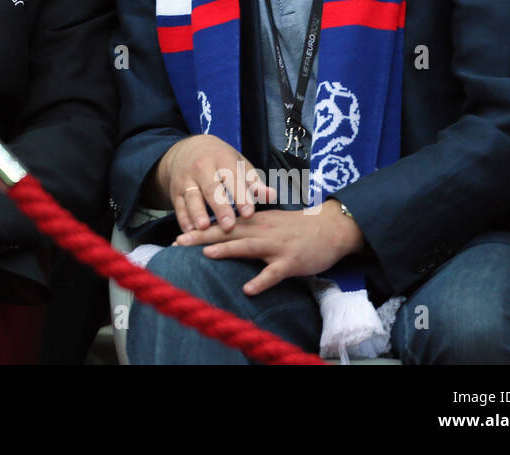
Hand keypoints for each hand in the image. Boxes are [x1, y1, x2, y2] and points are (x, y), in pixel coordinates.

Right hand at [154, 134, 275, 234]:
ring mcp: (186, 179)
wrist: (187, 149)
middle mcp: (202, 168)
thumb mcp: (238, 164)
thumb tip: (271, 195)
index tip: (249, 213)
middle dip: (219, 207)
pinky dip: (183, 219)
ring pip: (192, 197)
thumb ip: (254, 182)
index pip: (233, 178)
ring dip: (197, 213)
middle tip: (228, 225)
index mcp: (221, 159)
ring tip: (203, 227)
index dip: (241, 196)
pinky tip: (189, 231)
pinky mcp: (175, 191)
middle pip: (211, 188)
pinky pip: (178, 206)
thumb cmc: (221, 161)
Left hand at [176, 201, 363, 294]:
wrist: (332, 228)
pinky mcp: (291, 262)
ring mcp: (277, 246)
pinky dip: (261, 281)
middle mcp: (263, 230)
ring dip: (227, 250)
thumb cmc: (298, 227)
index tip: (177, 234)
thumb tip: (222, 233)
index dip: (201, 229)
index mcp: (255, 221)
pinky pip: (274, 273)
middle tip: (178, 242)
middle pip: (229, 231)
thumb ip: (248, 226)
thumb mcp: (270, 221)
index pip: (224, 223)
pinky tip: (248, 289)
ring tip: (206, 255)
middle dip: (202, 236)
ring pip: (248, 247)